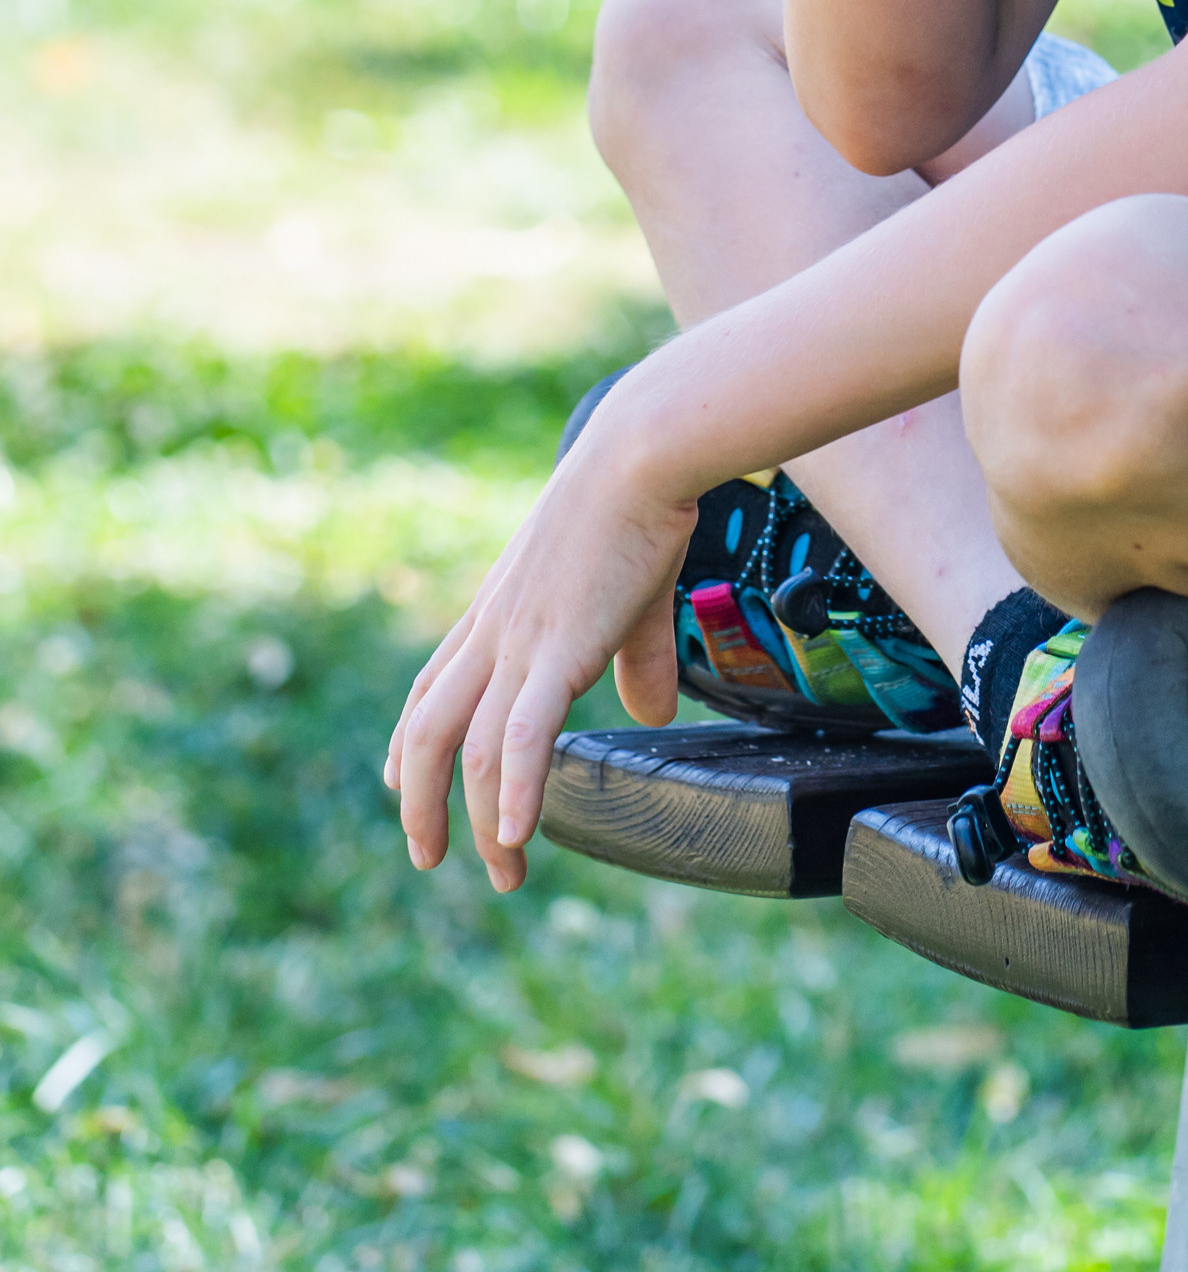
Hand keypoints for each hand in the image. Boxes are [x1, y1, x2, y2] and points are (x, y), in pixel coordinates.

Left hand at [383, 412, 696, 892]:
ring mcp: (518, 641)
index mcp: (499, 610)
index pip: (431, 686)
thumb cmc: (639, 509)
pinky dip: (514, 789)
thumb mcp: (629, 594)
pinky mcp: (557, 648)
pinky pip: (520, 733)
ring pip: (467, 746)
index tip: (396, 784)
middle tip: (429, 858)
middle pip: (428, 730)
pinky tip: (515, 834)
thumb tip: (651, 716)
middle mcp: (492, 631)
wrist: (640, 456)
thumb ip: (636, 658)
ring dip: (477, 819)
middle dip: (420, 801)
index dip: (408, 741)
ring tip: (502, 872)